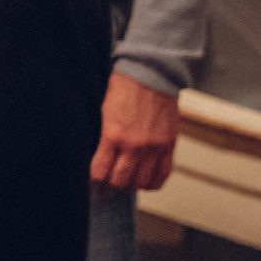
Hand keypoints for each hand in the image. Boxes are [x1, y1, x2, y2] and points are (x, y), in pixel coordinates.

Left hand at [89, 73, 180, 192]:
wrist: (151, 74)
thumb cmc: (124, 88)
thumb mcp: (103, 111)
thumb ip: (102, 136)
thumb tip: (96, 156)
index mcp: (113, 135)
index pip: (100, 171)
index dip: (94, 181)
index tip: (91, 183)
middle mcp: (134, 145)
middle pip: (120, 181)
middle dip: (110, 186)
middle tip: (107, 185)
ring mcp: (154, 147)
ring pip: (142, 182)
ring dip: (131, 185)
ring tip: (126, 182)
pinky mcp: (169, 145)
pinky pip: (163, 175)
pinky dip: (153, 182)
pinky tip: (145, 181)